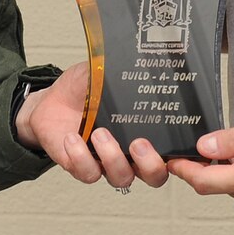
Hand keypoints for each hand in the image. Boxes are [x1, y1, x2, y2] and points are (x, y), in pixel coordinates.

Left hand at [18, 60, 169, 189]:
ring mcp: (107, 162)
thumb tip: (135, 56)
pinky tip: (72, 138)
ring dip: (112, 158)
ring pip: (122, 178)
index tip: (179, 141)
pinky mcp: (82, 167)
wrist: (52, 101)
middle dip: (150, 164)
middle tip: (137, 143)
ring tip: (98, 133)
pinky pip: (88, 174)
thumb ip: (119, 70)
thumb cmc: (84, 89)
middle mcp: (130, 153)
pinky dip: (80, 158)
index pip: (173, 150)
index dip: (182, 156)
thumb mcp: (104, 73)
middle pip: (154, 175)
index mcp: (144, 130)